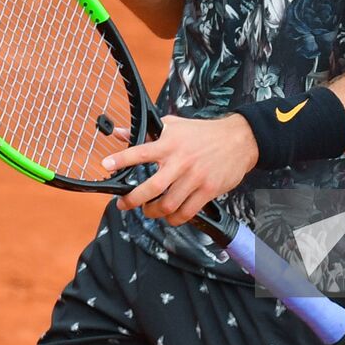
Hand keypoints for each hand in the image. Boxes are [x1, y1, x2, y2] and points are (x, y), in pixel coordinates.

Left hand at [105, 114, 259, 226]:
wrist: (238, 139)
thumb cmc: (202, 132)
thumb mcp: (173, 125)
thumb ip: (146, 131)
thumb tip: (118, 132)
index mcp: (169, 143)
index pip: (140, 151)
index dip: (122, 159)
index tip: (106, 165)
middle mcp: (180, 161)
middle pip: (151, 188)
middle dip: (132, 200)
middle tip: (124, 204)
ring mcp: (195, 178)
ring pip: (167, 205)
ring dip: (152, 212)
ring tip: (148, 210)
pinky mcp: (208, 190)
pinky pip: (186, 212)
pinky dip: (174, 219)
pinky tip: (169, 216)